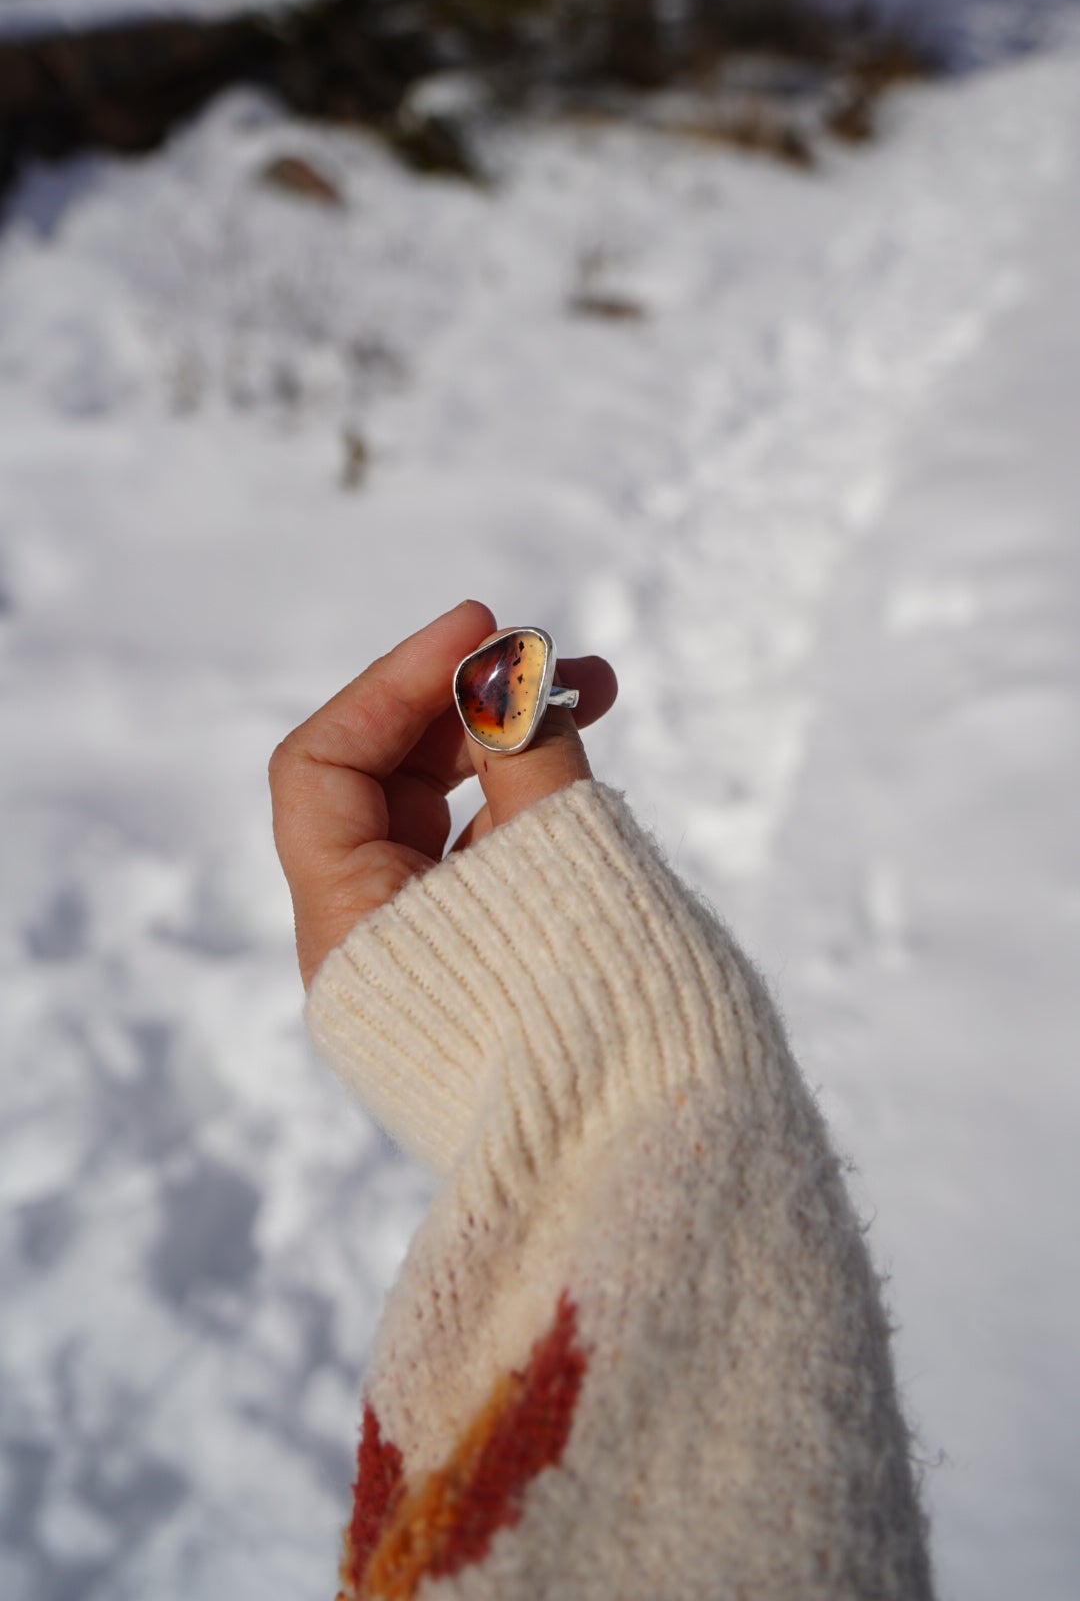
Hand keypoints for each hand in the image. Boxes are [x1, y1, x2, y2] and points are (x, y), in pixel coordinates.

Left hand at [269, 601, 617, 987]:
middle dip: (467, 705)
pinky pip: (485, 854)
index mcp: (345, 932)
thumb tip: (507, 670)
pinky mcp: (485, 966)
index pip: (324, 767)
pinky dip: (528, 797)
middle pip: (382, 781)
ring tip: (597, 689)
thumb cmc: (604, 1025)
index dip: (397, 681)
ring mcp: (426, 959)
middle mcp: (367, 946)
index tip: (485, 628)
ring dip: (507, 740)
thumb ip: (526, 752)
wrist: (668, 1170)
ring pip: (441, 812)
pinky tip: (584, 756)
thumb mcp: (560, 864)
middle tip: (562, 658)